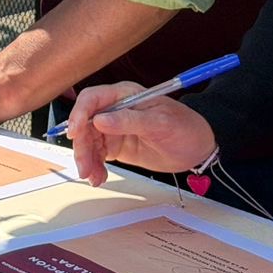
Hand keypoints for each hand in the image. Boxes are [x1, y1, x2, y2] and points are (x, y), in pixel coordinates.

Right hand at [62, 84, 217, 185]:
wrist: (197, 148)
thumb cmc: (185, 128)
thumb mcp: (160, 123)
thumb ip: (129, 121)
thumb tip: (100, 120)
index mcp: (124, 95)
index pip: (92, 99)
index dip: (79, 114)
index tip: (75, 133)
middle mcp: (115, 110)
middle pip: (85, 124)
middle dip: (82, 146)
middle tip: (84, 167)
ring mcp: (114, 128)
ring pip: (88, 142)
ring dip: (86, 159)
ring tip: (93, 177)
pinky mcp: (116, 145)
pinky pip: (97, 155)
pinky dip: (94, 167)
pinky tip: (99, 177)